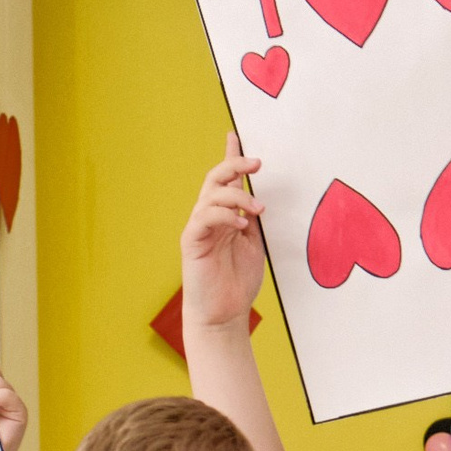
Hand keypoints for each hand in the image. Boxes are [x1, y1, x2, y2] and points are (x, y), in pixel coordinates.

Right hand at [182, 131, 267, 332]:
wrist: (223, 314)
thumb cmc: (237, 282)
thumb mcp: (254, 245)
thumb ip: (253, 221)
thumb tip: (257, 200)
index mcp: (224, 216)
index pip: (225, 181)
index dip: (231, 158)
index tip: (235, 136)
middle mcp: (209, 217)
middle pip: (215, 179)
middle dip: (235, 165)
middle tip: (256, 164)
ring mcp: (199, 228)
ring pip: (211, 195)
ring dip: (237, 196)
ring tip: (258, 210)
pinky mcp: (192, 241)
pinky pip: (205, 218)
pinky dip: (224, 216)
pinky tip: (240, 224)